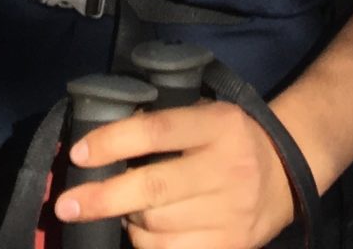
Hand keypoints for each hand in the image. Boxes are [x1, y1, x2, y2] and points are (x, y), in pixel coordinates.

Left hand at [53, 101, 300, 248]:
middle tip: (66, 205)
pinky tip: (144, 234)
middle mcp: (228, 168)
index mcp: (219, 125)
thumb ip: (161, 125)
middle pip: (154, 188)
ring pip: (158, 227)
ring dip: (129, 223)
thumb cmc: (229, 140)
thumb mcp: (205, 116)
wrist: (286, 174)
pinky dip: (148, 246)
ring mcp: (231, 213)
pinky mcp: (232, 246)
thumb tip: (99, 145)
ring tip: (127, 213)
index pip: (158, 131)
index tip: (79, 153)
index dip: (113, 141)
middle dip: (103, 198)